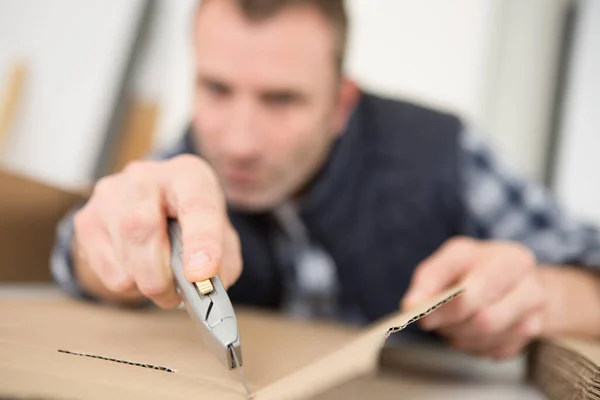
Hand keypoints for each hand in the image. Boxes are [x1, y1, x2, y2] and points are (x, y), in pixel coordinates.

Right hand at [72, 155, 241, 308]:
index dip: (201, 242)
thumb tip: (210, 284)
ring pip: (122, 252)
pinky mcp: (88, 219)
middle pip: (142, 228)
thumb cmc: (191, 220)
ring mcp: (110, 195)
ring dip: (144, 282)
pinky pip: (104, 267)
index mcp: (188, 175)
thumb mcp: (219, 232)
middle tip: (173, 296)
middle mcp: (145, 176)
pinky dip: (126, 281)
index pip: (196, 206)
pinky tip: (138, 270)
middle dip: (159, 276)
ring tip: (160, 281)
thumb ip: (224, 259)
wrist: (154, 204)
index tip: (200, 275)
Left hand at [402, 237, 545, 358]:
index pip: (472, 292)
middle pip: (483, 319)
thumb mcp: (448, 262)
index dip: (441, 307)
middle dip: (450, 324)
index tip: (417, 312)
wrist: (512, 279)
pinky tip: (469, 330)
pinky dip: (473, 345)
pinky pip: (493, 350)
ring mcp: (535, 310)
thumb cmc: (474, 268)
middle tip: (430, 321)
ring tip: (451, 322)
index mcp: (509, 258)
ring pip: (486, 337)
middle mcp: (529, 285)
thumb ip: (427, 280)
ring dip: (459, 336)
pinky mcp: (532, 333)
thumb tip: (411, 305)